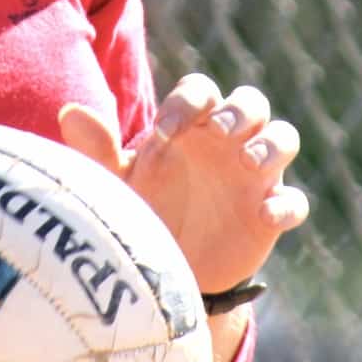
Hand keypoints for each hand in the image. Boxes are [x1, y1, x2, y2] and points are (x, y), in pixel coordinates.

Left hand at [58, 74, 310, 296]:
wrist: (163, 271)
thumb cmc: (142, 211)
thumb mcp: (118, 184)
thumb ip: (99, 149)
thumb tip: (68, 112)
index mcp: (191, 126)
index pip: (201, 90)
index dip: (188, 101)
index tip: (164, 132)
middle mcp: (227, 143)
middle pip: (252, 102)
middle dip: (241, 110)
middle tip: (220, 131)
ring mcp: (253, 177)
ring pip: (284, 138)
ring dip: (272, 144)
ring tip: (248, 163)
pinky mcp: (268, 215)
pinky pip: (293, 201)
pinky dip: (286, 205)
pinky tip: (265, 217)